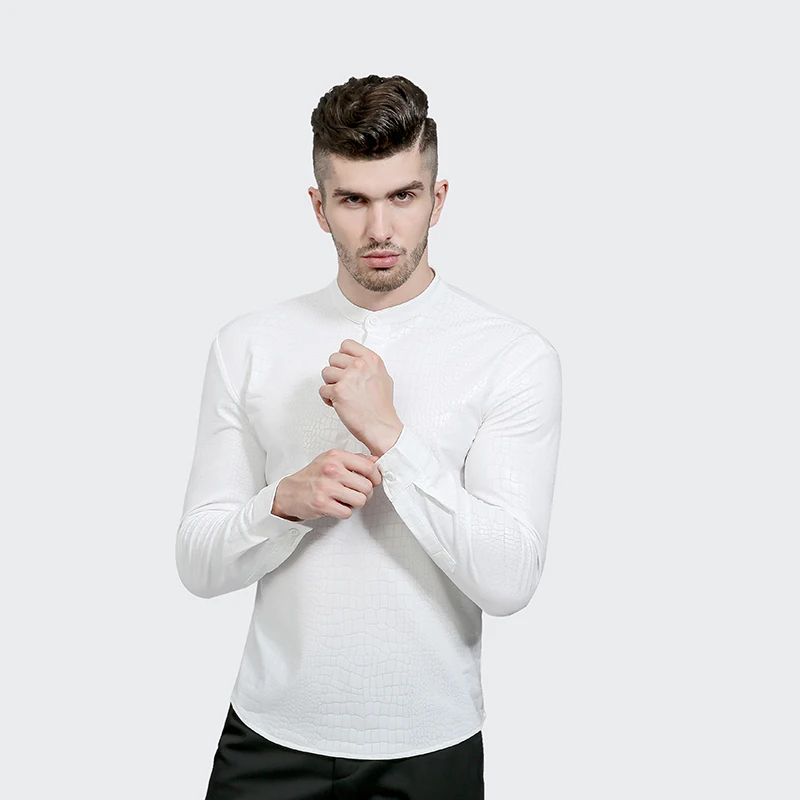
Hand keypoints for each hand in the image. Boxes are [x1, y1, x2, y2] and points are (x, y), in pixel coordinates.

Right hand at [272, 451, 381, 520]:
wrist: (289, 492)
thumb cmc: (312, 476)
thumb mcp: (332, 460)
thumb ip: (355, 459)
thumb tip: (376, 460)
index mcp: (336, 456)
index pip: (369, 467)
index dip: (376, 477)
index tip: (374, 481)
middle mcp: (331, 470)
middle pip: (367, 486)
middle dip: (365, 493)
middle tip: (357, 493)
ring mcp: (326, 487)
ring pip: (360, 500)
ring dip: (355, 503)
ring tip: (346, 500)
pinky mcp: (322, 504)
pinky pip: (347, 512)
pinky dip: (344, 512)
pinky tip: (337, 506)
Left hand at [319, 339, 402, 453]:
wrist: (381, 426)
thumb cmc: (382, 407)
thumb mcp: (383, 378)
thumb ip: (369, 367)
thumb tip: (357, 362)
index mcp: (371, 360)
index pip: (347, 345)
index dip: (343, 356)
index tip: (344, 365)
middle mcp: (360, 366)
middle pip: (333, 358)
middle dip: (336, 372)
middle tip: (343, 383)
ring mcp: (348, 378)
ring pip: (325, 373)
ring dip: (330, 384)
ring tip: (341, 394)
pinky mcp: (338, 392)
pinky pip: (323, 390)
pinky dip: (328, 398)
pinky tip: (338, 403)